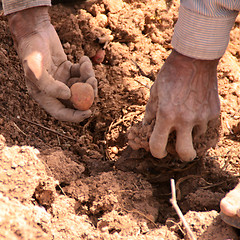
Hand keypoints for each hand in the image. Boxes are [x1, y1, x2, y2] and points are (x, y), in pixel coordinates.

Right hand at [8, 7, 96, 121]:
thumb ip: (50, 86)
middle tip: (93, 82)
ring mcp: (63, 81)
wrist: (35, 30)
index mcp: (44, 96)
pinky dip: (86, 68)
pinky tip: (84, 59)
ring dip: (88, 78)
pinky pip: (82, 74)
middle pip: (75, 101)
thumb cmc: (32, 51)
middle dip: (87, 94)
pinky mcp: (70, 71)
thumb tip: (68, 96)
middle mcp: (55, 91)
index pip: (61, 113)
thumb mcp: (35, 69)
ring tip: (86, 65)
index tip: (89, 112)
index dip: (75, 116)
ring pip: (82, 87)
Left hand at [129, 50, 219, 160]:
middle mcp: (185, 119)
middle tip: (178, 150)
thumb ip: (151, 112)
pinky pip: (207, 126)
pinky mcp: (214, 112)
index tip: (158, 150)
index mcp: (166, 114)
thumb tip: (147, 126)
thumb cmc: (171, 74)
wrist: (195, 59)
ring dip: (190, 135)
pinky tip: (195, 112)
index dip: (156, 152)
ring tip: (186, 121)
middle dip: (180, 156)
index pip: (158, 145)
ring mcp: (201, 117)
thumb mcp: (155, 92)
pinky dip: (200, 124)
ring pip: (197, 139)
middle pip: (185, 153)